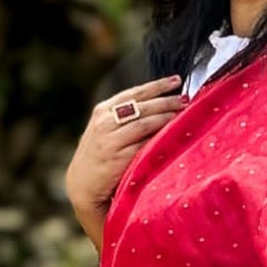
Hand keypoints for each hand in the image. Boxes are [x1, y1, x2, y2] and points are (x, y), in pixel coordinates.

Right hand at [65, 74, 186, 230]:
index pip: (134, 93)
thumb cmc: (99, 156)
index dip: (156, 86)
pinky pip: (143, 146)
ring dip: (165, 117)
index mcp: (102, 111)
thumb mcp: (105, 130)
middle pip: (142, 107)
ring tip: (183, 114)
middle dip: (166, 101)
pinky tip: (172, 135)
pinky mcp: (117, 160)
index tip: (176, 80)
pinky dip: (158, 139)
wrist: (82, 186)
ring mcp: (110, 141)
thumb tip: (159, 103)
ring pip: (143, 123)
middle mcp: (104, 123)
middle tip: (185, 99)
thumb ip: (124, 117)